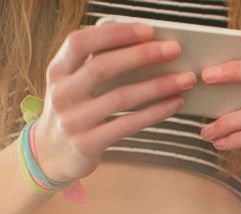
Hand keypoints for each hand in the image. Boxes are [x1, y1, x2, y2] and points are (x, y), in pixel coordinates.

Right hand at [34, 23, 195, 181]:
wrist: (52, 154)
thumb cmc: (76, 109)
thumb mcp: (74, 84)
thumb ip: (96, 64)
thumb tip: (145, 45)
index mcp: (58, 70)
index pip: (80, 42)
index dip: (114, 34)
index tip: (148, 30)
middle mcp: (61, 93)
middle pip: (102, 67)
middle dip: (142, 56)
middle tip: (175, 50)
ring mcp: (72, 120)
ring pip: (121, 97)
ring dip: (158, 86)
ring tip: (186, 79)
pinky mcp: (87, 144)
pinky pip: (128, 124)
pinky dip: (155, 112)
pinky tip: (175, 103)